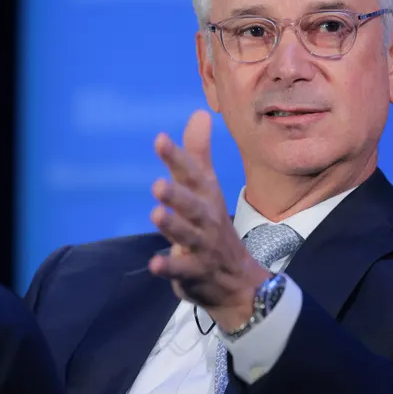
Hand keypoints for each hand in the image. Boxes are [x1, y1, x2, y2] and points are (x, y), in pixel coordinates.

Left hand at [148, 110, 269, 330]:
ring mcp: (202, 247)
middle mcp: (206, 220)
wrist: (239, 280)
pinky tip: (154, 263)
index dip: (177, 157)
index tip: (159, 139)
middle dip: (178, 195)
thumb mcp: (207, 189)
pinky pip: (182, 270)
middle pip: (193, 206)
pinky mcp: (194, 273)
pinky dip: (169, 267)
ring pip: (188, 236)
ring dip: (173, 226)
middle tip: (158, 185)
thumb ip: (197, 155)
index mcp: (207, 197)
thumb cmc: (214, 226)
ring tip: (156, 214)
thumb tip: (199, 112)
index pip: (193, 174)